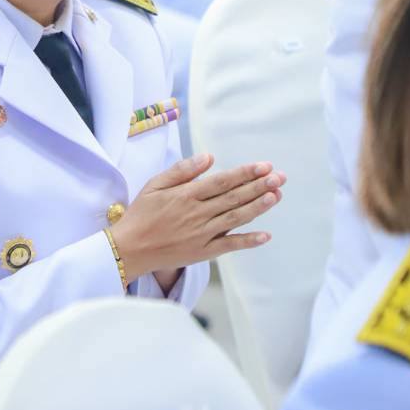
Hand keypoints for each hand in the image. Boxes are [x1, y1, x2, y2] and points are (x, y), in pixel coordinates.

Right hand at [108, 153, 282, 278]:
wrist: (129, 249)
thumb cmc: (141, 214)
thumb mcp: (155, 185)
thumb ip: (182, 171)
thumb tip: (208, 157)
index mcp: (186, 195)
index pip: (223, 181)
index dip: (246, 173)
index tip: (265, 165)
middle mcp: (197, 214)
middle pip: (234, 197)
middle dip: (260, 186)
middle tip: (280, 177)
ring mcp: (202, 234)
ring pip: (236, 218)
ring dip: (258, 207)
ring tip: (277, 195)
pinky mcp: (203, 252)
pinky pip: (229, 245)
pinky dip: (248, 241)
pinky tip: (265, 235)